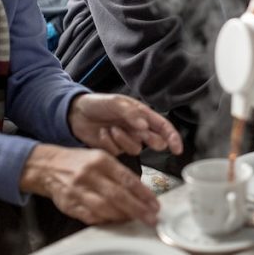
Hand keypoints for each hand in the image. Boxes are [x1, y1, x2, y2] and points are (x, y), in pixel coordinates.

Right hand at [19, 144, 160, 225]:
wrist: (48, 167)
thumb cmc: (79, 163)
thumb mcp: (100, 158)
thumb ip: (119, 173)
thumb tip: (142, 193)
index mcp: (100, 160)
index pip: (127, 179)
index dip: (143, 194)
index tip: (155, 204)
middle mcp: (89, 175)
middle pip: (118, 196)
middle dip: (138, 209)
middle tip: (151, 218)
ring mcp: (78, 191)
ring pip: (105, 208)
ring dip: (123, 217)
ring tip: (136, 220)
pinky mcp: (69, 205)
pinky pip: (91, 216)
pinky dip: (105, 221)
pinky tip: (116, 222)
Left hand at [68, 94, 182, 156]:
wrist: (76, 114)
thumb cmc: (98, 104)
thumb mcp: (115, 102)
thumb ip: (131, 113)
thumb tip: (145, 125)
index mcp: (142, 115)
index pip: (163, 127)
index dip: (173, 138)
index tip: (177, 149)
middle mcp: (138, 129)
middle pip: (155, 142)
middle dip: (148, 140)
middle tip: (138, 132)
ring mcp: (127, 140)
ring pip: (135, 149)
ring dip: (122, 139)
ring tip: (110, 128)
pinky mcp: (115, 150)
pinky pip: (119, 152)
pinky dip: (110, 143)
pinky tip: (102, 134)